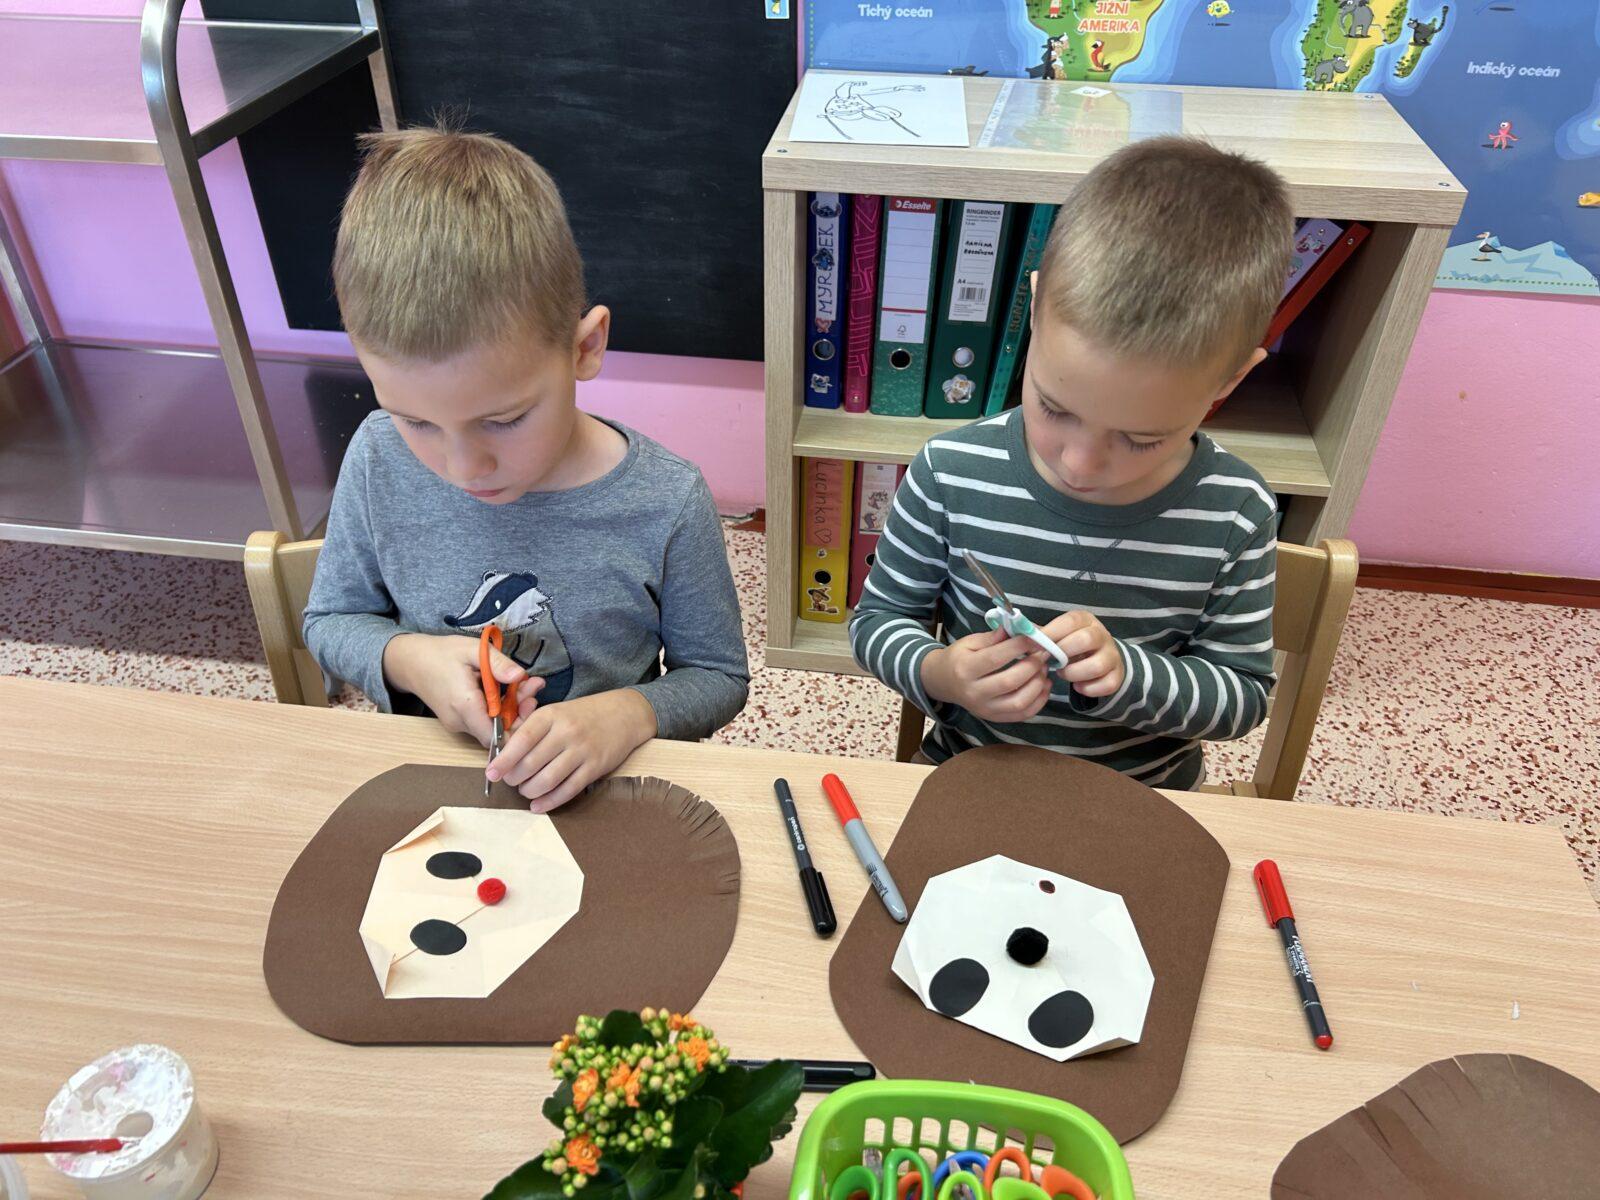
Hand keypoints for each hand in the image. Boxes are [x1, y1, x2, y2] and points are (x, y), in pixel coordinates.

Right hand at [381, 632, 543, 745]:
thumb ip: (497, 663)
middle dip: (520, 711)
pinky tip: (508, 689)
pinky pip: (483, 721)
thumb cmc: (441, 653)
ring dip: (511, 708)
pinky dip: (498, 708)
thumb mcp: (472, 649)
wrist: (410, 662)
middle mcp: (460, 721)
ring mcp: (457, 724)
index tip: (531, 700)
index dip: (519, 723)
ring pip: (491, 726)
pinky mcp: (458, 722)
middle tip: (534, 685)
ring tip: (525, 683)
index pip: (497, 734)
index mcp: (464, 705)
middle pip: (498, 729)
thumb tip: (521, 676)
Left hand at [486, 689, 657, 811]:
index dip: (503, 760)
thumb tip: (504, 753)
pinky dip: (550, 801)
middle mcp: (566, 732)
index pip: (522, 740)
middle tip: (510, 782)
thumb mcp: (555, 711)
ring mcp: (583, 750)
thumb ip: (530, 729)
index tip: (491, 773)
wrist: (624, 714)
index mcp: (551, 715)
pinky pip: (568, 790)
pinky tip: (538, 805)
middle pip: (531, 763)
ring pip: (548, 780)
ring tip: (525, 791)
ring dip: (530, 791)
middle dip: (514, 778)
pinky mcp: (595, 767)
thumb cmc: (582, 714)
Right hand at [920, 626, 1053, 723]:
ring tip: (1043, 669)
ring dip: (1038, 684)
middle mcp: (974, 692)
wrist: (943, 682)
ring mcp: (985, 709)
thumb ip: (994, 637)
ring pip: (1019, 702)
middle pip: (1009, 682)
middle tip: (1043, 653)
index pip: (995, 658)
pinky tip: (1043, 685)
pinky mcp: (995, 718)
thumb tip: (1017, 628)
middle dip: (1032, 666)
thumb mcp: (970, 642)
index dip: (1018, 647)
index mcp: (965, 669)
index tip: (1034, 637)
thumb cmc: (958, 658)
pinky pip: (1022, 714)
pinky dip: (1039, 701)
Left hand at [1038, 611, 1124, 697]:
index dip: (1051, 632)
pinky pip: (1106, 685)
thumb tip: (1019, 634)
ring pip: (1096, 665)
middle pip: (1086, 640)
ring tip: (1063, 674)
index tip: (1034, 645)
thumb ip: (1042, 635)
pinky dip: (1088, 689)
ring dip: (1074, 673)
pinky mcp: (1117, 675)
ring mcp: (1112, 656)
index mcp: (1085, 620)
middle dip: (1063, 653)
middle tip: (1052, 661)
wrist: (1102, 657)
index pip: (1071, 621)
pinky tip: (1078, 686)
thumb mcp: (1060, 634)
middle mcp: (1102, 635)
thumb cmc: (1073, 644)